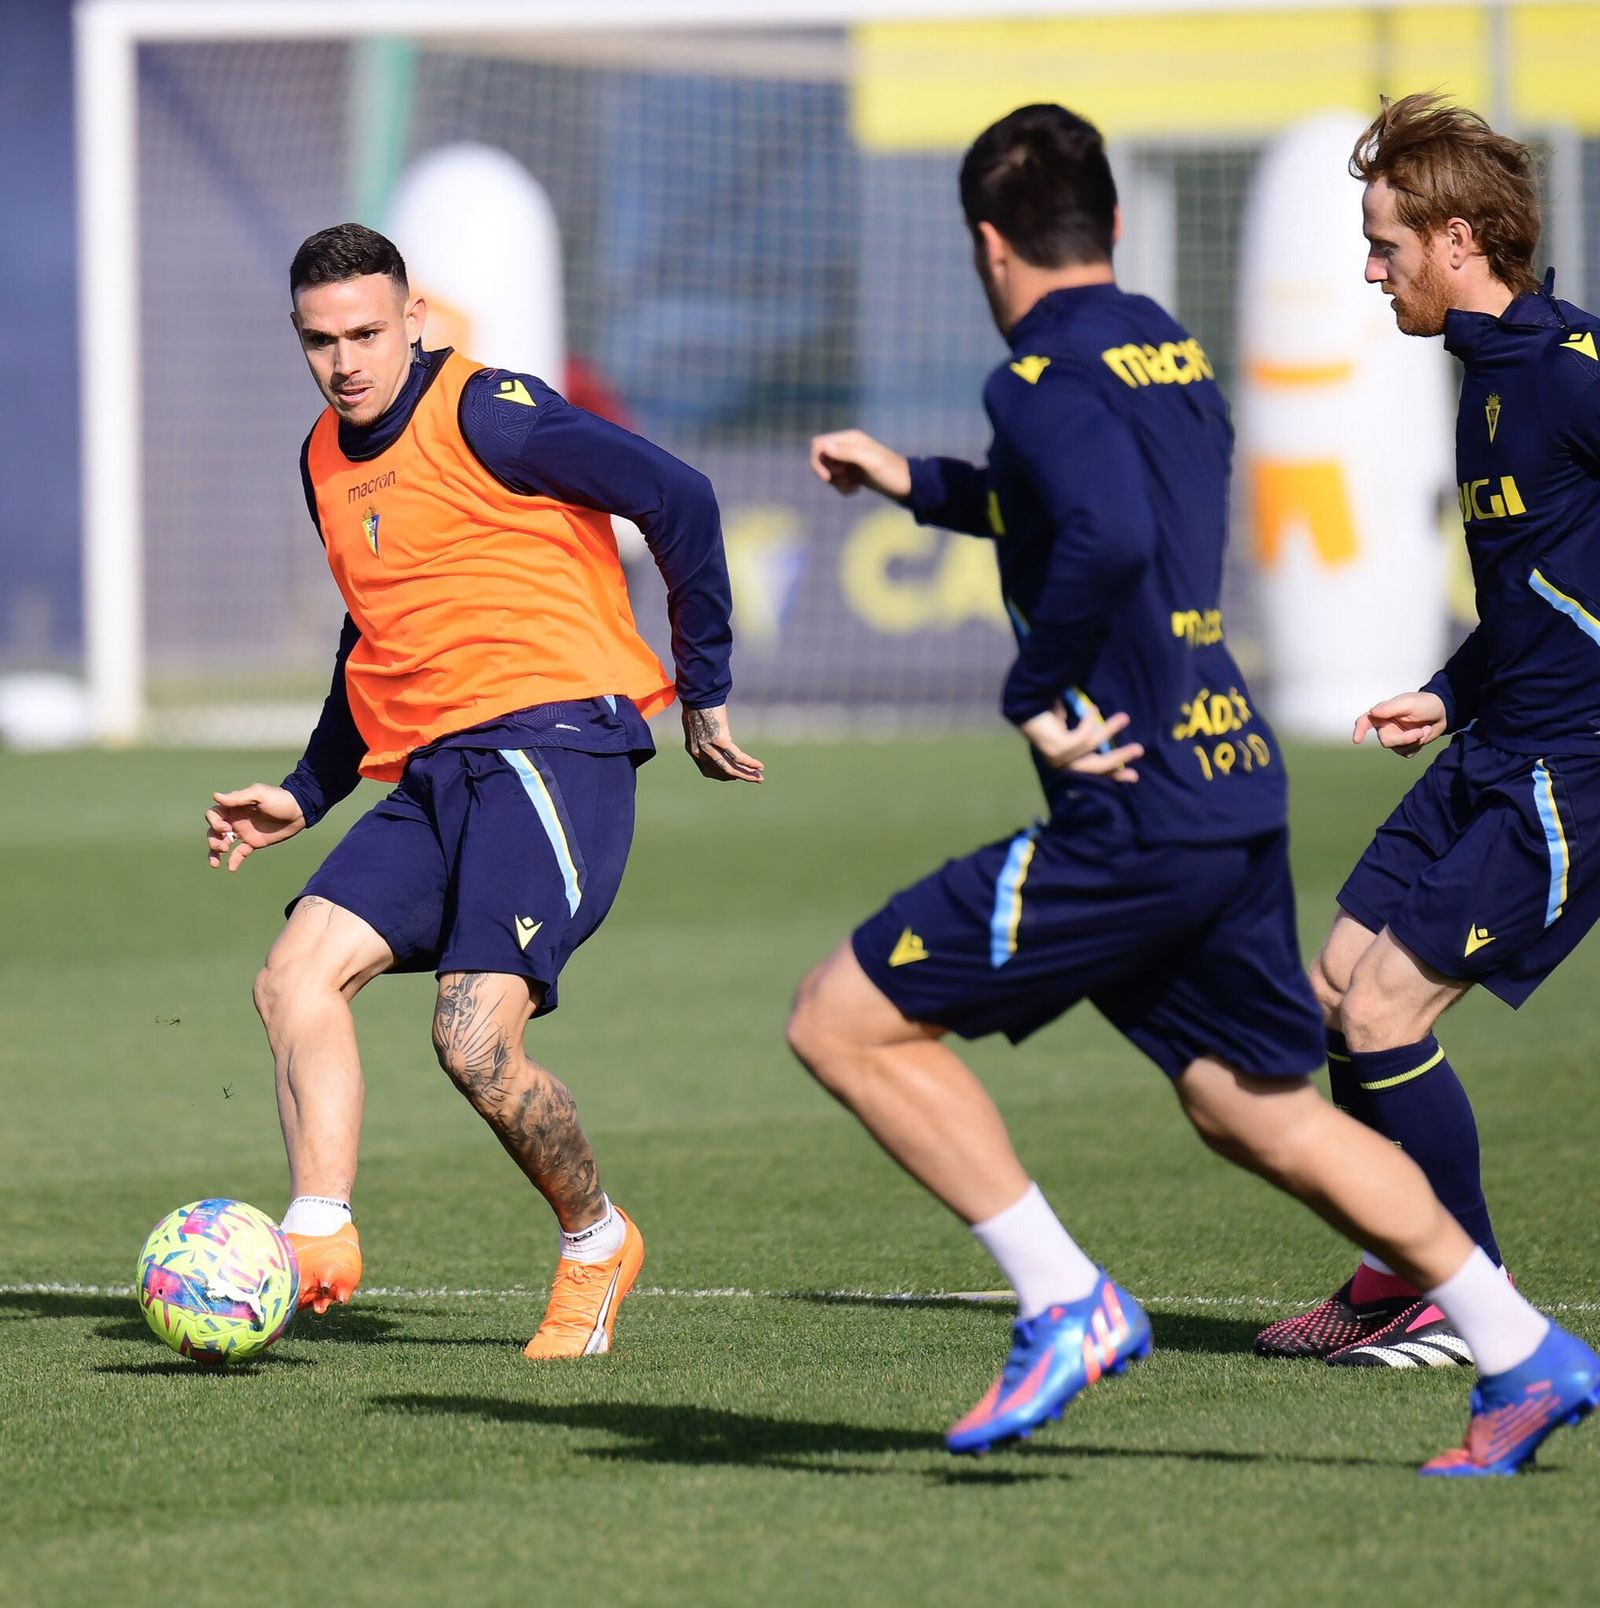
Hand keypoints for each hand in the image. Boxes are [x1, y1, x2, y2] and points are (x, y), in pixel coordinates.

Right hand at [205, 784, 306, 869]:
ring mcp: (244, 832)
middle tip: (223, 846)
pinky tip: (231, 868)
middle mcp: (235, 819)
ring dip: (216, 852)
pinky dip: (233, 861)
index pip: (214, 814)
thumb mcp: (259, 794)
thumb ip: (238, 798)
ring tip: (217, 862)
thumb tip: (215, 796)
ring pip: (222, 843)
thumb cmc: (279, 799)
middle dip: (213, 840)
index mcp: (234, 807)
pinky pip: (239, 853)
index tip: (225, 828)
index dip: (214, 822)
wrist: (299, 812)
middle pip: (214, 831)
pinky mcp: (253, 843)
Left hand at [682, 705, 764, 783]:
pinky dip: (749, 762)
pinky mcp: (719, 740)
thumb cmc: (697, 704)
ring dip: (747, 774)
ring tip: (760, 778)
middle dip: (741, 776)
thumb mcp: (696, 724)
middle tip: (755, 779)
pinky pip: (737, 756)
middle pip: (722, 772)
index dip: (725, 775)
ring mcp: (708, 748)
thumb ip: (703, 735)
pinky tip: (759, 765)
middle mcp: (700, 752)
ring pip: (730, 768)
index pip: (709, 771)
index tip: (736, 775)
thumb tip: (716, 737)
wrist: (697, 695)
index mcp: (693, 750)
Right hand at [808, 429, 911, 501]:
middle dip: (827, 473)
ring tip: (853, 487)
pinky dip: (841, 487)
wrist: (908, 486)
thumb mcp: (870, 462)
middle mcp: (848, 446)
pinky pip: (837, 479)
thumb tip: (825, 447)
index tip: (828, 478)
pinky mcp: (853, 472)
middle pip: (821, 458)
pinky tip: (855, 490)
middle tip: (844, 481)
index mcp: (850, 438)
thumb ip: (848, 453)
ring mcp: (850, 459)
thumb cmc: (891, 473)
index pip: (819, 444)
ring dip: (835, 482)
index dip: (818, 461)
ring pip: (828, 470)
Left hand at [1019, 704, 1142, 781]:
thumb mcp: (1071, 728)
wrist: (1024, 706)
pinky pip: (1083, 737)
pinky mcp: (1059, 749)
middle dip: (1119, 758)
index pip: (1093, 771)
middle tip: (1139, 750)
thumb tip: (1105, 735)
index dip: (1113, 774)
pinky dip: (1089, 722)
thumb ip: (1087, 736)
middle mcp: (1061, 765)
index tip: (1133, 776)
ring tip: (1125, 717)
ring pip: (1093, 747)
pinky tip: (1093, 709)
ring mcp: (1059, 758)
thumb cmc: (1047, 715)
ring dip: (1110, 730)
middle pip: (1097, 766)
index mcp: (1065, 762)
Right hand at [1352, 691, 1447, 757]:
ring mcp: (1395, 736)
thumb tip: (1373, 712)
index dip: (1359, 730)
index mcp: (1383, 714)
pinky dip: (1417, 746)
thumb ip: (1391, 708)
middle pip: (1386, 740)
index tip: (1357, 740)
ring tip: (1425, 729)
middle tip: (1421, 732)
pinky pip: (1406, 753)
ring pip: (1397, 748)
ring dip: (1415, 741)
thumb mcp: (1409, 703)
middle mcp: (1386, 726)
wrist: (1443, 712)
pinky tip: (1423, 736)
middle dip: (1405, 738)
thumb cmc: (1425, 703)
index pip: (1365, 721)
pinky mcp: (1404, 745)